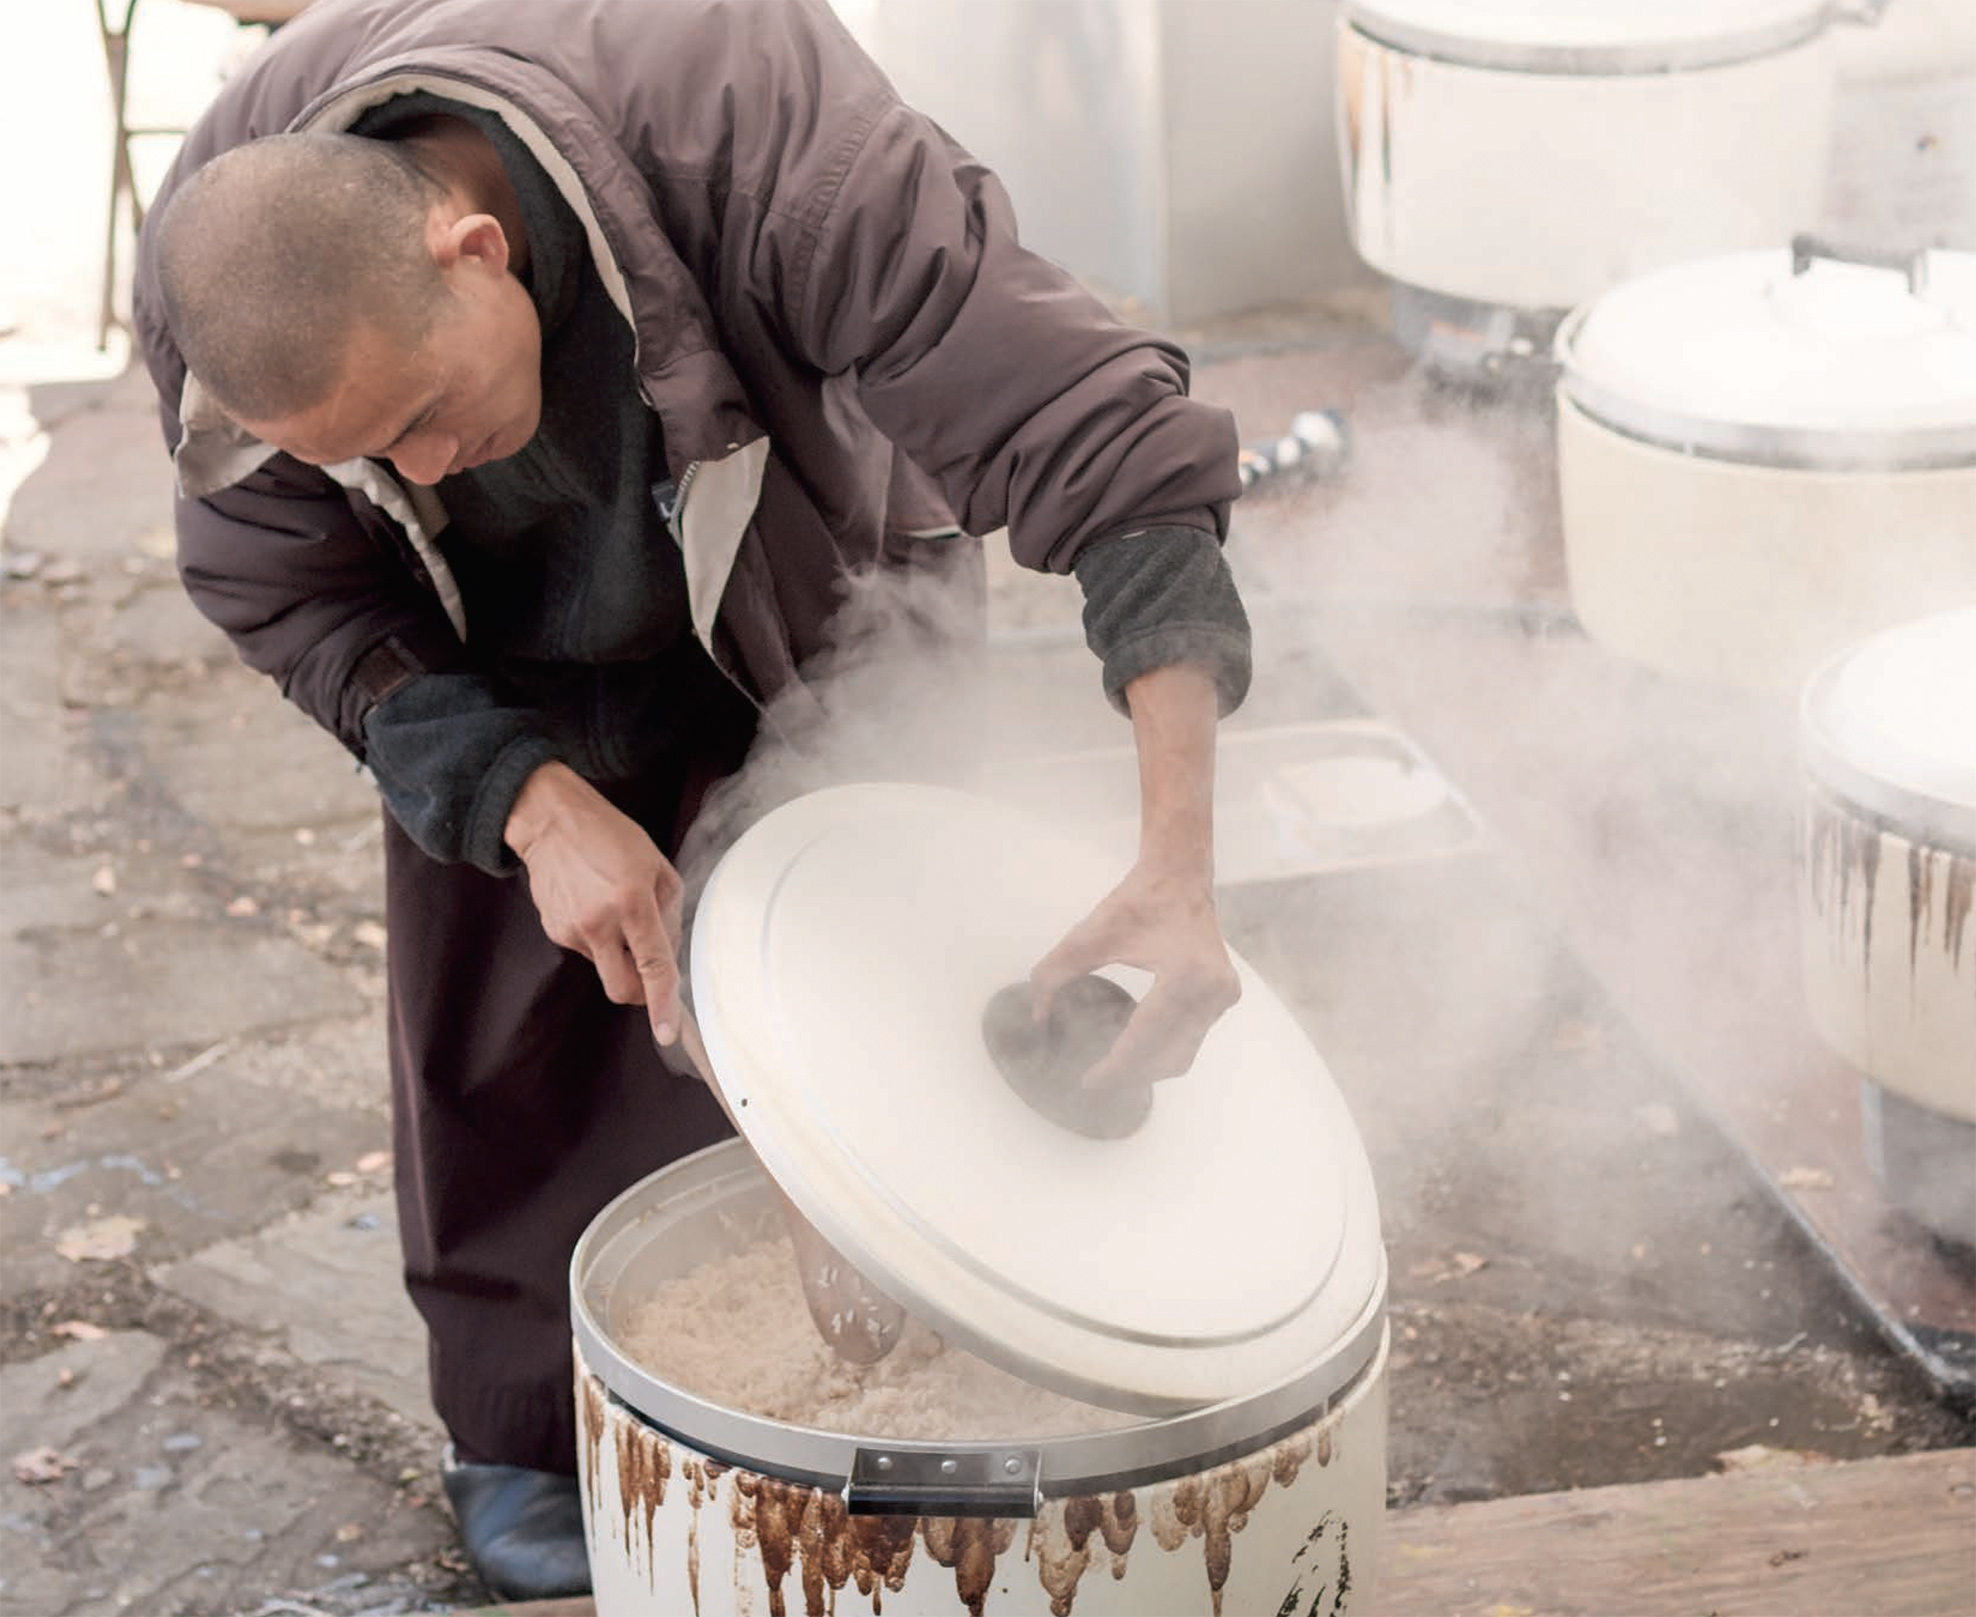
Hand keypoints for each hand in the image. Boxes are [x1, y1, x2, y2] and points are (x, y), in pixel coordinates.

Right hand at [504, 761, 686, 1043]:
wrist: (550, 821)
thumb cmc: (610, 837)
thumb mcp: (657, 865)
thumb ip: (670, 914)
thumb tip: (669, 955)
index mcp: (631, 902)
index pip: (653, 966)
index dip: (663, 1004)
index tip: (668, 1032)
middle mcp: (599, 922)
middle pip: (622, 988)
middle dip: (640, 991)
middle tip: (648, 966)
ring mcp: (571, 929)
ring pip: (606, 966)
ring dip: (618, 951)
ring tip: (615, 907)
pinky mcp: (554, 930)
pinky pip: (587, 949)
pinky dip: (599, 937)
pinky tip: (594, 903)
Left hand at [1031, 661, 1240, 1087]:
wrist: (1181, 876)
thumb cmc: (1138, 901)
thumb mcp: (1087, 936)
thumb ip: (1053, 975)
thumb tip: (1038, 1016)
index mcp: (1183, 975)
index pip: (1145, 1037)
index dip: (1115, 1066)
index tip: (1089, 1082)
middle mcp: (1211, 990)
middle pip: (1168, 1056)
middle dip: (1131, 1074)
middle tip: (1097, 1081)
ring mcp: (1223, 996)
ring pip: (1183, 1053)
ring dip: (1147, 1066)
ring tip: (1112, 1067)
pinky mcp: (1225, 997)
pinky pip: (1191, 1037)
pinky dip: (1162, 1047)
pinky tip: (1134, 1044)